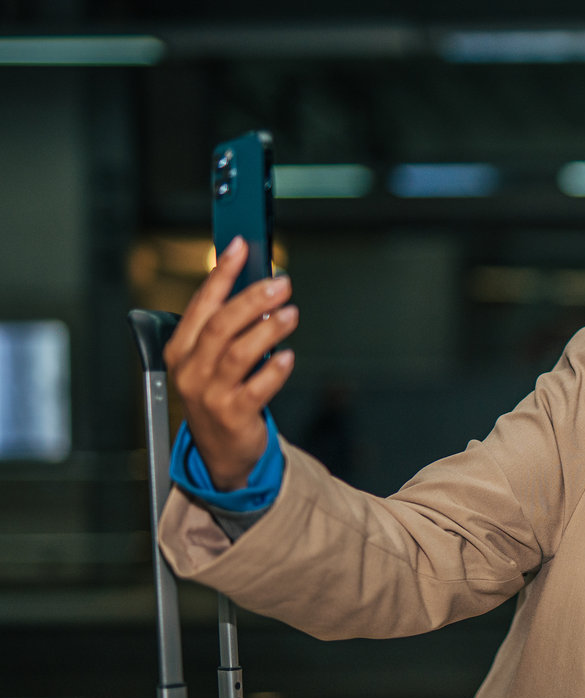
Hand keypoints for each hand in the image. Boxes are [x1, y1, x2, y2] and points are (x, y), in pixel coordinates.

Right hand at [164, 236, 298, 489]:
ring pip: (238, 353)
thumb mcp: (212, 360)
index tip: (240, 246)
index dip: (221, 273)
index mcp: (180, 348)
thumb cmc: (220, 394)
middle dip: (252, 299)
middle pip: (221, 325)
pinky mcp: (232, 415)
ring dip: (268, 329)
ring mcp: (209, 393)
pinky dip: (274, 370)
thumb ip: (227, 327)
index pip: (201, 303)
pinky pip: (256, 388)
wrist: (221, 451)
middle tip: (282, 284)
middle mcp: (190, 369)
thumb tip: (258, 288)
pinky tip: (288, 356)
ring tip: (291, 314)